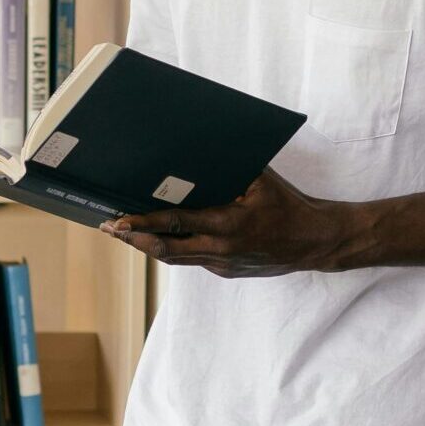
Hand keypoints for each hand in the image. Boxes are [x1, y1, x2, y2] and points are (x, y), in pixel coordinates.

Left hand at [101, 170, 357, 276]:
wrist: (315, 241)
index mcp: (228, 224)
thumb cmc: (288, 204)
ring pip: (175, 258)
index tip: (118, 221)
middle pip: (165, 249)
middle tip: (109, 229)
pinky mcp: (225, 271)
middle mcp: (221, 248)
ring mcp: (222, 264)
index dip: (142, 225)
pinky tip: (158, 237)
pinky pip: (192, 259)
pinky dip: (173, 248)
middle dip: (134, 238)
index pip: (175, 225)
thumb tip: (195, 154)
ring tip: (125, 233)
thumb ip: (228, 170)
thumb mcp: (259, 180)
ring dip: (148, 245)